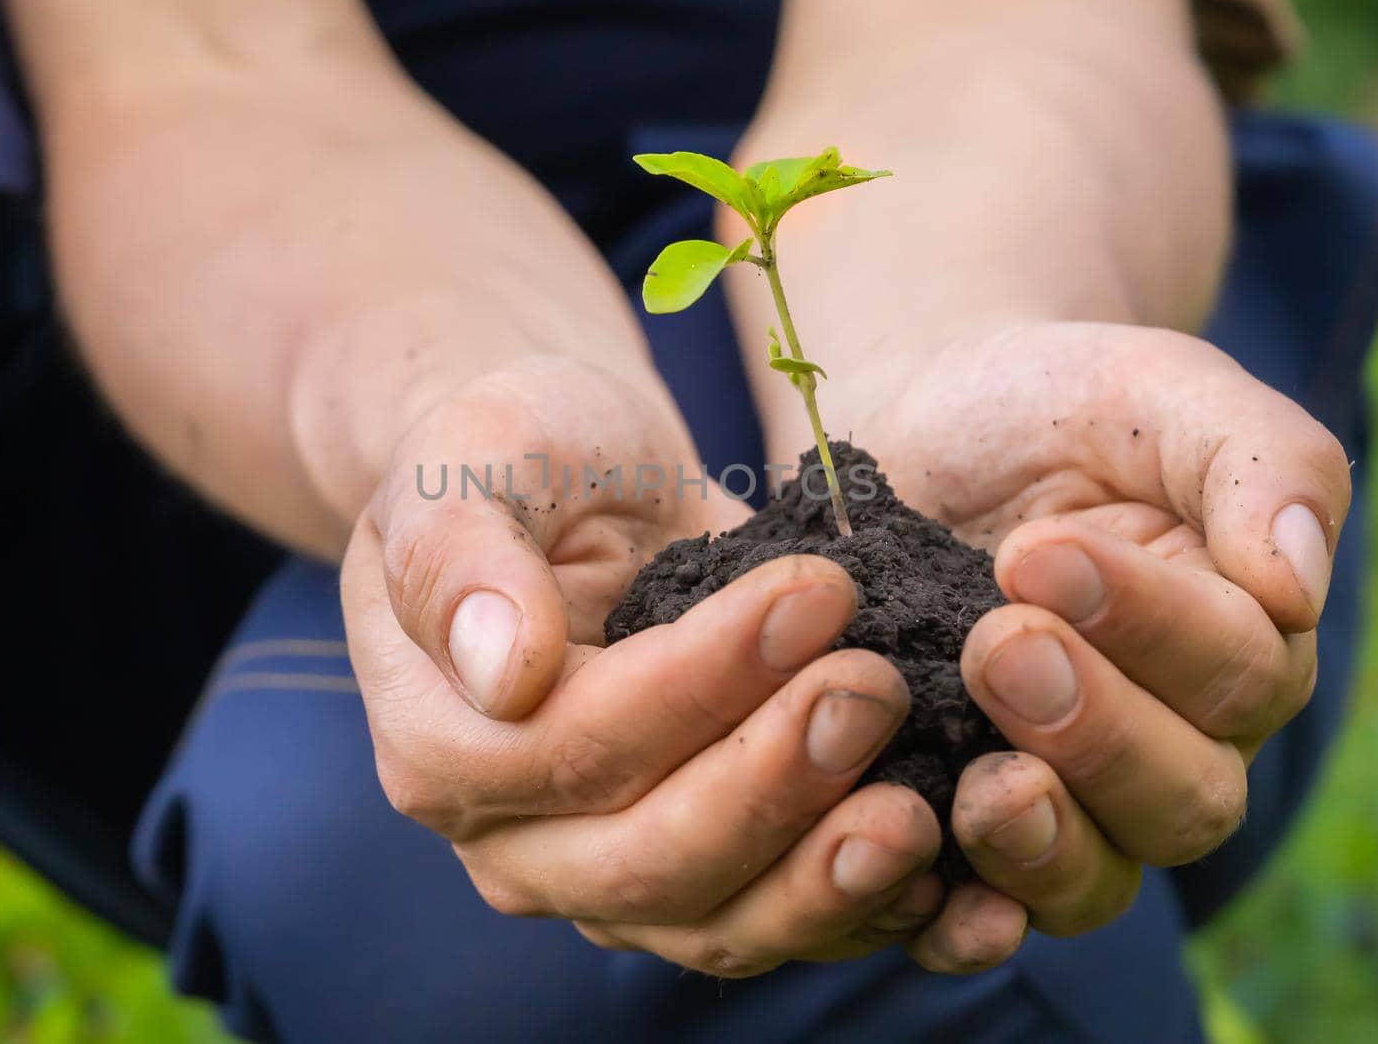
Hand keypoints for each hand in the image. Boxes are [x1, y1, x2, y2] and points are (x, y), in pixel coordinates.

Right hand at [343, 357, 953, 975]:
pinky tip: (940, 872)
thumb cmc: (520, 454)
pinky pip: (773, 922)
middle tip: (877, 686)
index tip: (815, 593)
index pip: (571, 745)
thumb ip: (459, 557)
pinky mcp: (694, 881)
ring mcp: (600, 874)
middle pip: (645, 858)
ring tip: (921, 807)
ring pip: (714, 920)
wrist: (579, 485)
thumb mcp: (470, 457)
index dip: (697, 684)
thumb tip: (505, 673)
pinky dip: (858, 910)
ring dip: (823, 876)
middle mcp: (510, 839)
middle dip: (773, 780)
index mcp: (436, 743)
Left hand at [841, 321, 1347, 970]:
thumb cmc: (1050, 404)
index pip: (1234, 669)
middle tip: (999, 644)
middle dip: (1095, 730)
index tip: (1035, 552)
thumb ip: (1256, 460)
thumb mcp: (1155, 392)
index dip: (1146, 625)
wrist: (919, 429)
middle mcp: (1171, 735)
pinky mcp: (964, 814)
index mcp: (1236, 636)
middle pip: (1183, 797)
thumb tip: (1298, 580)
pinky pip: (988, 903)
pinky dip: (964, 916)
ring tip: (978, 780)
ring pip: (1098, 873)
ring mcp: (1069, 791)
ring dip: (1044, 840)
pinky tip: (926, 889)